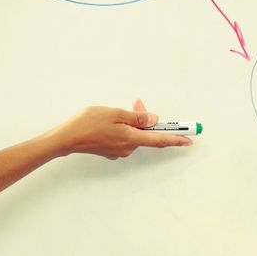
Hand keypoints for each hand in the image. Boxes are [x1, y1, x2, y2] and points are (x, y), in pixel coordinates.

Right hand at [55, 98, 192, 159]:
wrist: (66, 138)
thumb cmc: (88, 123)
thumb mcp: (116, 113)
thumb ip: (137, 117)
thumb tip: (155, 120)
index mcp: (131, 139)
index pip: (160, 140)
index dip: (176, 139)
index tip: (189, 139)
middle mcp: (128, 148)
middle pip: (145, 134)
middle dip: (145, 120)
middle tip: (136, 104)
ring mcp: (119, 151)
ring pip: (134, 135)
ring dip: (132, 122)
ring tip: (118, 110)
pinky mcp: (111, 151)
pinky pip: (124, 138)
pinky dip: (124, 128)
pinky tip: (111, 121)